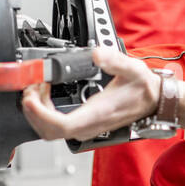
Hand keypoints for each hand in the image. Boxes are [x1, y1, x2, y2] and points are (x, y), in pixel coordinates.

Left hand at [21, 46, 159, 140]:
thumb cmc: (142, 89)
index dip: (40, 114)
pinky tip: (46, 93)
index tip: (31, 96)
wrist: (153, 101)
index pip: (61, 126)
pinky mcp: (81, 126)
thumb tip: (97, 54)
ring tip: (38, 87)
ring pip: (48, 131)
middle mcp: (88, 126)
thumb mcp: (133, 68)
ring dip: (36, 110)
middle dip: (33, 110)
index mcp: (96, 113)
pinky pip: (54, 126)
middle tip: (33, 85)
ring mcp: (84, 129)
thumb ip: (115, 60)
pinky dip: (43, 111)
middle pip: (48, 131)